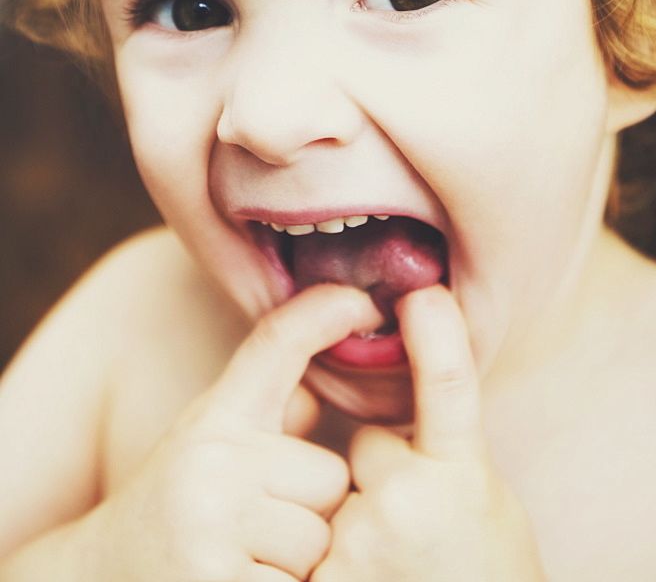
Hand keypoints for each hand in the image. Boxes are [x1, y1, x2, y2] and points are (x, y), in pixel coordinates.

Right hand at [90, 284, 381, 581]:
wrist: (94, 576)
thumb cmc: (173, 507)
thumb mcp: (214, 445)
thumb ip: (276, 415)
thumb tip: (342, 353)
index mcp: (213, 419)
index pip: (275, 345)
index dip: (322, 315)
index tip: (362, 300)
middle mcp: (209, 461)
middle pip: (330, 479)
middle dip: (310, 513)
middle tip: (254, 529)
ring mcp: (210, 525)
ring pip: (321, 540)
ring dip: (297, 564)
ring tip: (244, 560)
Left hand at [312, 285, 546, 581]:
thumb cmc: (486, 573)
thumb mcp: (486, 504)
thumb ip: (451, 448)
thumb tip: (412, 392)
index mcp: (462, 481)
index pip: (446, 388)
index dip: (436, 337)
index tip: (423, 297)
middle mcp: (405, 507)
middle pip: (367, 444)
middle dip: (380, 472)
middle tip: (414, 527)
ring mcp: (354, 545)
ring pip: (336, 489)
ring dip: (350, 514)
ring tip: (387, 563)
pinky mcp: (321, 578)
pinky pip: (315, 534)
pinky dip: (329, 551)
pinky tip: (362, 570)